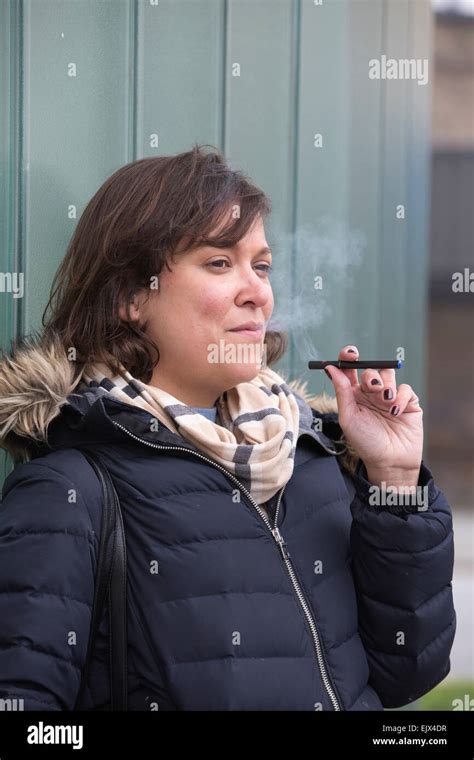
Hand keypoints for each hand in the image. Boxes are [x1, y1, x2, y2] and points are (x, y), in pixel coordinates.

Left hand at [324, 345, 422, 485]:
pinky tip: (395, 412)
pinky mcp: (408, 402)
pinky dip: (400, 397)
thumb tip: (331, 367)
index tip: (350, 353)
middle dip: (370, 376)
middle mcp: (371, 393)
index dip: (348, 358)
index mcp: (353, 395)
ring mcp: (389, 397)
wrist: (390, 461)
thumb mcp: (348, 418)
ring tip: (384, 401)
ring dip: (386, 385)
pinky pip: (405, 388)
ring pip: (388, 375)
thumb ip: (342, 392)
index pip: (349, 370)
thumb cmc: (365, 443)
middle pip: (370, 370)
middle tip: (373, 388)